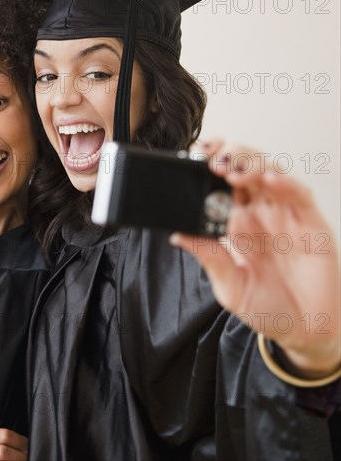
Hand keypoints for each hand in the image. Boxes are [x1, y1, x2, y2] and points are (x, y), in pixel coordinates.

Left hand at [170, 139, 339, 377]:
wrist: (304, 330)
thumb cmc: (266, 307)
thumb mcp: (229, 286)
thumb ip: (209, 257)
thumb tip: (177, 235)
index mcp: (235, 223)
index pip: (220, 183)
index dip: (209, 164)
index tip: (195, 156)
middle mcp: (259, 213)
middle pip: (244, 169)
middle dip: (229, 156)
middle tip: (214, 160)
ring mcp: (284, 215)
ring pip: (270, 172)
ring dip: (252, 164)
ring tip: (234, 170)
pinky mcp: (310, 222)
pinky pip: (299, 194)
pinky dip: (286, 182)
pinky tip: (270, 180)